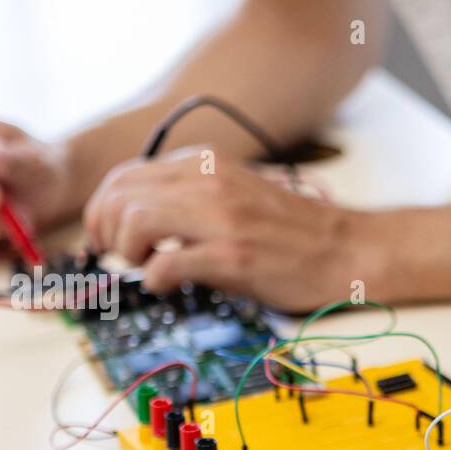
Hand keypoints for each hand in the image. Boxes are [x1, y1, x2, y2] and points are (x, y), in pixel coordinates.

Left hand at [83, 148, 374, 308]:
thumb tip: (138, 220)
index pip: (125, 175)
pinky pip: (165, 263)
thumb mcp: (234, 195)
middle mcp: (208, 182)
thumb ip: (189, 197)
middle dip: (106, 231)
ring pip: (134, 221)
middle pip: (121, 195)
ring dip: (127, 252)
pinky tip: (168, 285)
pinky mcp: (233, 256)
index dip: (103, 209)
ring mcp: (221, 218)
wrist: (347, 250)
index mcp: (206, 164)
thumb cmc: (292, 232)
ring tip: (146, 268)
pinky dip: (154, 279)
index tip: (107, 237)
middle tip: (120, 257)